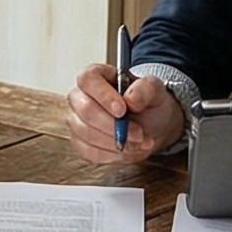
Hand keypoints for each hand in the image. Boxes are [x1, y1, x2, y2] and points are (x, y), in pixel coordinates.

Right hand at [65, 62, 184, 165]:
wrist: (152, 126)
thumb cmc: (149, 104)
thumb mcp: (155, 91)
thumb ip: (146, 89)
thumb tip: (131, 98)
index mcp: (95, 76)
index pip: (88, 80)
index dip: (103, 96)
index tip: (122, 110)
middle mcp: (80, 97)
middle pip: (85, 110)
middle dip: (114, 126)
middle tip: (138, 133)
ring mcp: (77, 121)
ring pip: (87, 134)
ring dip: (117, 143)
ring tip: (140, 142)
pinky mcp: (80, 143)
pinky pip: (89, 152)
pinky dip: (112, 155)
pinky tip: (128, 150)